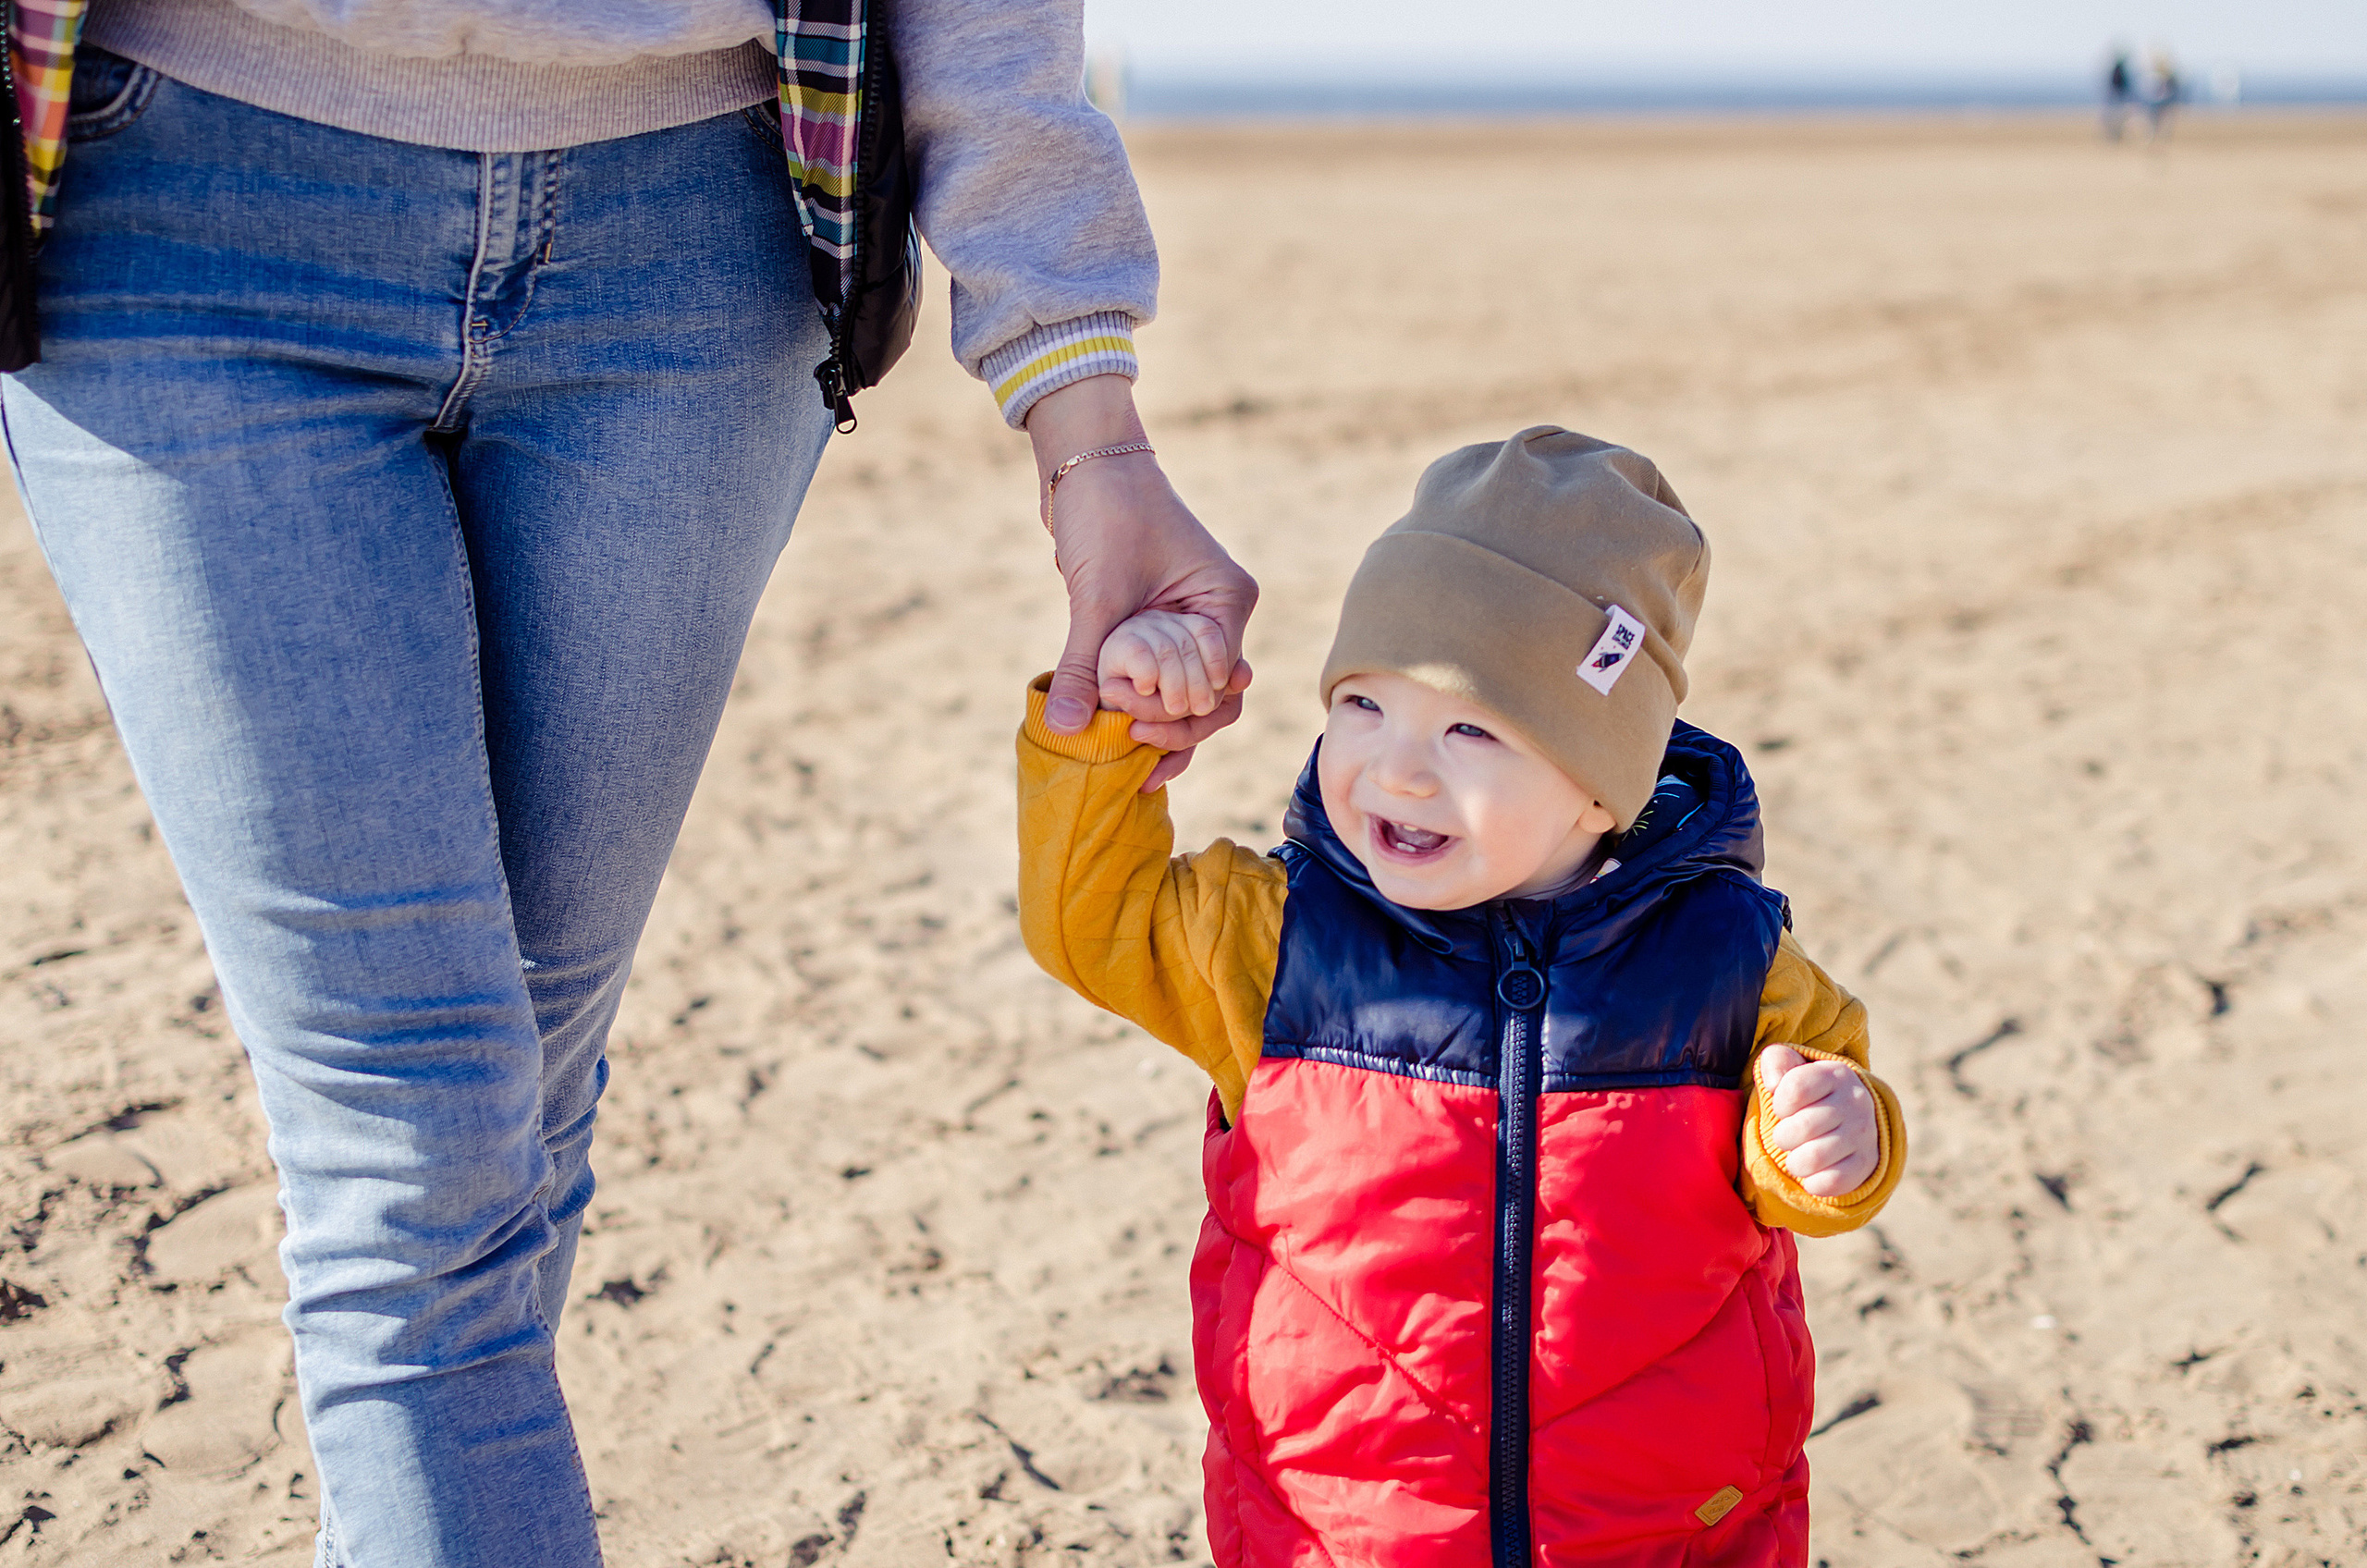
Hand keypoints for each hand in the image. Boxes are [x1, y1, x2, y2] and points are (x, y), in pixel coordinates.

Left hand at [1027, 375, 1257, 789]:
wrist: (1084, 464)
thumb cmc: (1106, 512)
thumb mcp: (1096, 595)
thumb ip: (1084, 665)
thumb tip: (1066, 730)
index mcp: (1227, 602)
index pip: (1221, 680)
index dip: (1181, 708)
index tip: (1135, 719)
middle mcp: (1218, 619)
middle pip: (1216, 700)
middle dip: (1177, 728)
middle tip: (1132, 744)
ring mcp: (1190, 627)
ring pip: (1190, 699)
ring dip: (1163, 729)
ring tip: (1131, 764)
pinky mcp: (1159, 633)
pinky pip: (1161, 684)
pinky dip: (1144, 712)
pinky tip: (1123, 749)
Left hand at [1757, 1045, 1878, 1196]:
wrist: (1847, 1118)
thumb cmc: (1808, 1092)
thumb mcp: (1790, 1067)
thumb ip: (1776, 1061)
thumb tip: (1773, 1084)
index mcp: (1835, 1074)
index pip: (1795, 1089)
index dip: (1780, 1104)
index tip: (1785, 1109)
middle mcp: (1855, 1101)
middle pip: (1801, 1127)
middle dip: (1784, 1136)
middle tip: (1789, 1136)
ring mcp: (1864, 1133)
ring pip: (1812, 1158)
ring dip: (1795, 1162)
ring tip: (1798, 1155)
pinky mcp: (1867, 1163)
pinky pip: (1831, 1182)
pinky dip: (1812, 1182)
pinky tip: (1812, 1173)